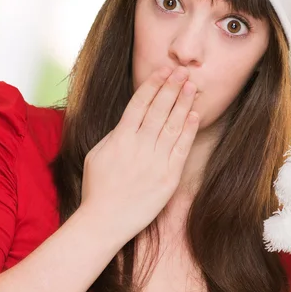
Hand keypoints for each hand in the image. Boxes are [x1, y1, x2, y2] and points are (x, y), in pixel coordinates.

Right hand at [80, 65, 198, 242]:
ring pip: (172, 126)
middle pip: (158, 110)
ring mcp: (155, 162)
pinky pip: (181, 149)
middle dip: (171, 87)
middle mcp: (139, 146)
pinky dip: (188, 131)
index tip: (163, 71)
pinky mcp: (168, 178)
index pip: (139, 104)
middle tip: (182, 71)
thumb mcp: (96, 155)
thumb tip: (129, 120)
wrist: (105, 221)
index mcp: (120, 138)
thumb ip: (114, 135)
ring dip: (182, 104)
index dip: (153, 85)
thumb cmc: (97, 188)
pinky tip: (194, 115)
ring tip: (191, 86)